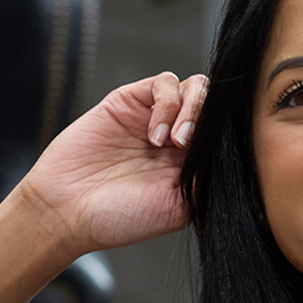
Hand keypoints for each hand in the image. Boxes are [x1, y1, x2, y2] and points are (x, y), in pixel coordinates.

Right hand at [0, 71, 209, 302]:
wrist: (66, 211)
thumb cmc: (119, 219)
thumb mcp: (178, 208)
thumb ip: (208, 179)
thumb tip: (236, 152)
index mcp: (193, 164)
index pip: (228, 134)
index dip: (232, 135)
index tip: (223, 153)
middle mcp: (178, 138)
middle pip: (217, 106)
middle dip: (214, 121)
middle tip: (191, 147)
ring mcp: (154, 117)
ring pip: (197, 88)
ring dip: (194, 110)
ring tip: (175, 142)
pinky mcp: (130, 101)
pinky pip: (165, 83)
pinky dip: (168, 103)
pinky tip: (155, 135)